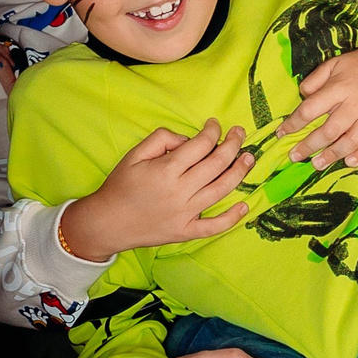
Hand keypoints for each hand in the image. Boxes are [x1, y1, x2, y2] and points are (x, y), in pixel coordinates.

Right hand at [59, 120, 255, 261]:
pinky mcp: (186, 232)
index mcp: (166, 169)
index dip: (212, 131)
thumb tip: (187, 140)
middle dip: (232, 145)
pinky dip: (232, 218)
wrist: (108, 222)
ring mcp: (185, 214)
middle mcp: (179, 191)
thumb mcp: (134, 154)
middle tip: (239, 134)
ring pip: (221, 190)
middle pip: (216, 164)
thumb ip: (161, 139)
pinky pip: (214, 226)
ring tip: (249, 158)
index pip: (200, 145)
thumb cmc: (120, 186)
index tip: (215, 125)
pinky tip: (244, 206)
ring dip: (239, 172)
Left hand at [278, 30, 357, 168]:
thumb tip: (302, 96)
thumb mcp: (334, 63)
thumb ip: (315, 79)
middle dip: (309, 145)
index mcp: (340, 87)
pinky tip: (349, 162)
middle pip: (330, 129)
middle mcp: (357, 102)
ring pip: (352, 140)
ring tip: (317, 163)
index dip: (294, 123)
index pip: (311, 108)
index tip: (281, 134)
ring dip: (332, 155)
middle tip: (296, 156)